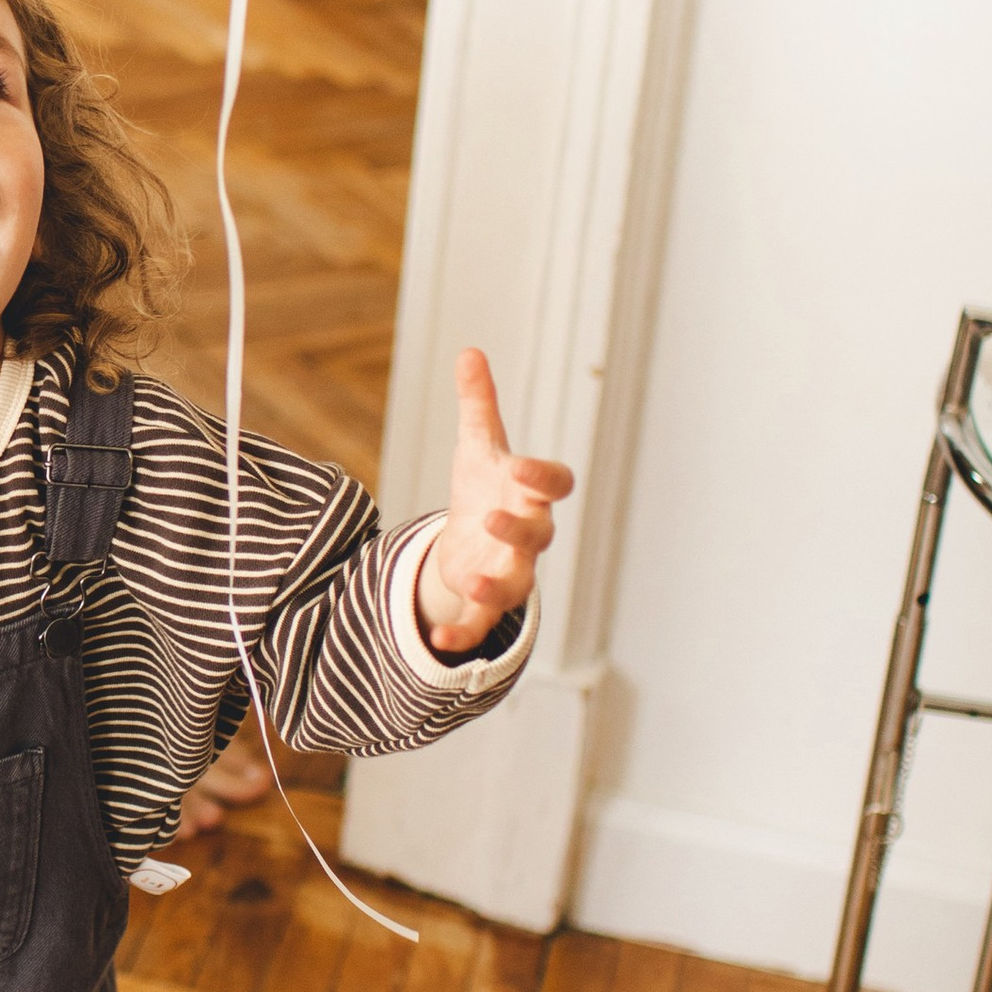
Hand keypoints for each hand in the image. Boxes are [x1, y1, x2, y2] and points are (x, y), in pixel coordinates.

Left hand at [415, 349, 572, 655]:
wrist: (473, 537)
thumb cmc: (487, 486)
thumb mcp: (478, 444)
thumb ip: (477, 402)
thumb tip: (469, 351)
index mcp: (529, 492)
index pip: (553, 484)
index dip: (544, 478)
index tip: (523, 469)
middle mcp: (527, 534)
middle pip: (537, 535)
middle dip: (518, 530)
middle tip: (491, 518)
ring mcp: (509, 570)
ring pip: (514, 584)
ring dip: (494, 585)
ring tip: (468, 579)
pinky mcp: (484, 600)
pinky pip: (480, 622)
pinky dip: (462, 633)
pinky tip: (438, 639)